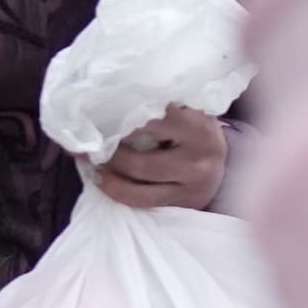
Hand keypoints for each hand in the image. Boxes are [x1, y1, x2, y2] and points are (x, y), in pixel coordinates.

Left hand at [90, 104, 228, 212]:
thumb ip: (157, 108)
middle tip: (88, 142)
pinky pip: (141, 200)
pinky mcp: (185, 202)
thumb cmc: (191, 130)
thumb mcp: (185, 111)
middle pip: (141, 157)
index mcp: (199, 125)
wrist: (219, 161)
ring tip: (91, 161)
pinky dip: (115, 190)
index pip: (152, 121)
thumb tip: (105, 105)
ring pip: (138, 182)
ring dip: (106, 172)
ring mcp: (194, 184)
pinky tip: (101, 179)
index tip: (95, 113)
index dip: (120, 118)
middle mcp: (201, 156)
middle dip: (108, 151)